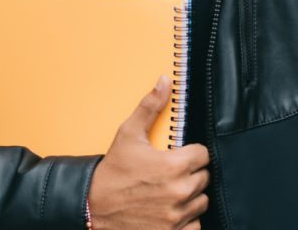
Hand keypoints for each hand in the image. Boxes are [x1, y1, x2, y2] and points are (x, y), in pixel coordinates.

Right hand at [88, 75, 210, 228]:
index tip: (180, 156)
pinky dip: (187, 220)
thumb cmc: (112, 172)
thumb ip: (150, 106)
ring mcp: (176, 215)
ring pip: (201, 202)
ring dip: (190, 197)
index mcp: (173, 165)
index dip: (191, 153)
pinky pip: (196, 225)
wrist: (93, 207)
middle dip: (190, 174)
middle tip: (171, 173)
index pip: (203, 155)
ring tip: (170, 191)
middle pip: (204, 178)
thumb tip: (165, 82)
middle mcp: (178, 192)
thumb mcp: (128, 133)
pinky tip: (172, 210)